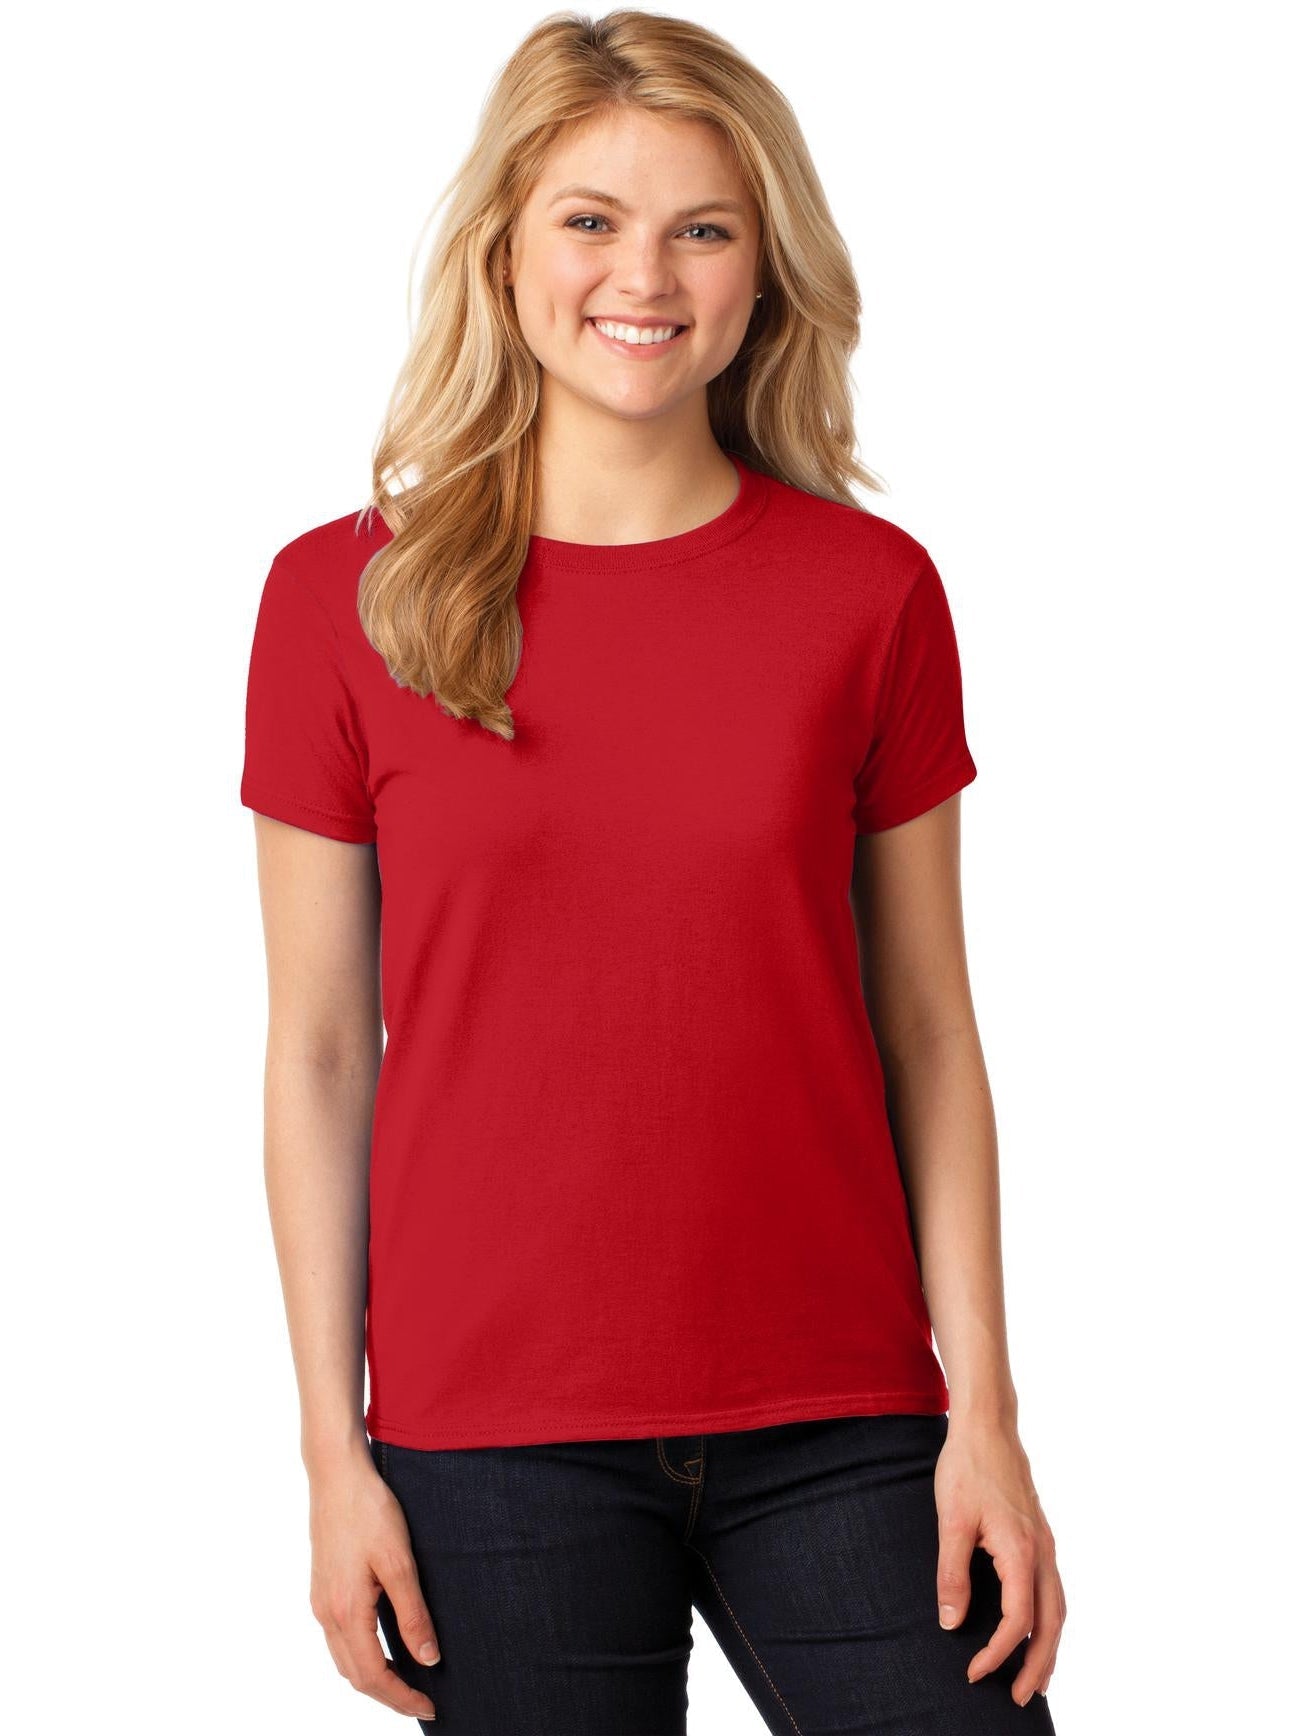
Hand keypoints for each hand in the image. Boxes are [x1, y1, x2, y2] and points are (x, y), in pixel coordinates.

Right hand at [307, 1440, 439, 1720]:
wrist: (336, 1475)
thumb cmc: (368, 1510)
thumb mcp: (399, 1561)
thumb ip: (413, 1613)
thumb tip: (428, 1658)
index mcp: (347, 1611)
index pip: (373, 1676)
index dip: (401, 1698)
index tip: (430, 1707)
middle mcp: (327, 1613)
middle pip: (355, 1676)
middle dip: (388, 1695)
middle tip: (422, 1700)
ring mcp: (321, 1602)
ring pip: (344, 1660)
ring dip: (373, 1678)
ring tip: (406, 1680)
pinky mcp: (322, 1588)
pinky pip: (339, 1639)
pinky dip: (361, 1655)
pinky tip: (382, 1646)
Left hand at [933, 1415, 1065, 1705]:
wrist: (987, 1425)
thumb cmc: (966, 1468)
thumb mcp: (950, 1520)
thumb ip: (952, 1573)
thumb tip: (952, 1622)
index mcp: (1020, 1550)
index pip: (1017, 1619)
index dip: (998, 1652)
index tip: (974, 1672)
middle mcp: (1041, 1551)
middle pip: (1051, 1623)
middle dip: (1038, 1664)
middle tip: (1019, 1698)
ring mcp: (1045, 1543)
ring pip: (1059, 1607)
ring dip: (1050, 1645)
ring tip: (1035, 1677)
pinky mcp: (1040, 1536)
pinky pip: (1053, 1588)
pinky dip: (1048, 1618)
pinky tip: (1034, 1627)